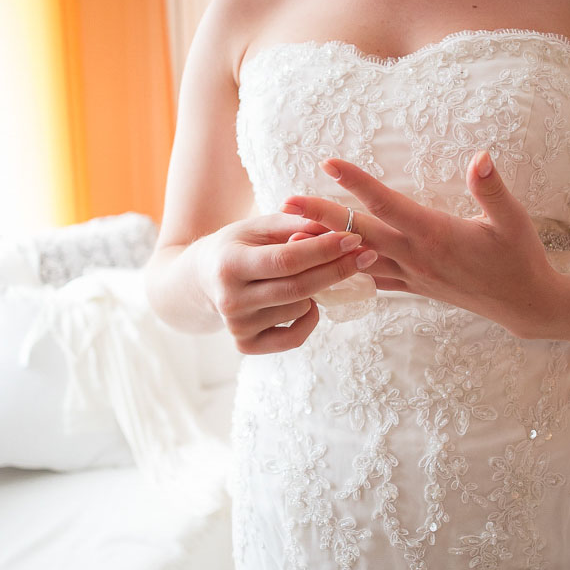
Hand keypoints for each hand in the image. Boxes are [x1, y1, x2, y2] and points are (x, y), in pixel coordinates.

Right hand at [196, 213, 375, 353]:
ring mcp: (237, 327)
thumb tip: (336, 225)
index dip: (323, 250)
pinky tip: (306, 303)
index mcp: (229, 263)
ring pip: (300, 308)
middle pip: (297, 288)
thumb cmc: (240, 245)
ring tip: (305, 275)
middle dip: (336, 270)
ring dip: (316, 290)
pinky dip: (309, 317)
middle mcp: (229, 299)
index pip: (286, 260)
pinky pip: (295, 336)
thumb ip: (296, 224)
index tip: (354, 239)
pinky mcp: (246, 345)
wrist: (203, 279)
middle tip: (366, 255)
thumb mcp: (261, 226)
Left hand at [280, 151, 558, 337]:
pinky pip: (370, 280)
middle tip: (285, 201)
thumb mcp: (513, 221)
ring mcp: (411, 275)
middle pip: (358, 233)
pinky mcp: (413, 286)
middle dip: (321, 217)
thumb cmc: (519, 257)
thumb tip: (481, 157)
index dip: (356, 182)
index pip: (387, 204)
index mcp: (434, 234)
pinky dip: (345, 273)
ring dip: (324, 248)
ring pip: (358, 260)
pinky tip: (322, 270)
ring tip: (289, 236)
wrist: (523, 304)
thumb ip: (492, 189)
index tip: (328, 164)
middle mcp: (415, 256)